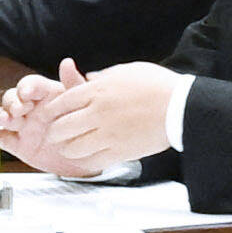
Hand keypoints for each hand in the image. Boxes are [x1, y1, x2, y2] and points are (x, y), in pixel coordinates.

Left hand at [0, 61, 192, 181]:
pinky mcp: (120, 152)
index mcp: (97, 90)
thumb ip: (103, 76)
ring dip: (67, 148)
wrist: (182, 106)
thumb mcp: (126, 71)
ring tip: (70, 147)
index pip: (59, 103)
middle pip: (60, 128)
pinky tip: (87, 157)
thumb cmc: (157, 85)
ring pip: (71, 148)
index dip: (50, 112)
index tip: (49, 116)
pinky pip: (91, 161)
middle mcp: (98, 112)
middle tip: (57, 134)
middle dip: (54, 132)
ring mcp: (108, 134)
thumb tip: (88, 77)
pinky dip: (84, 161)